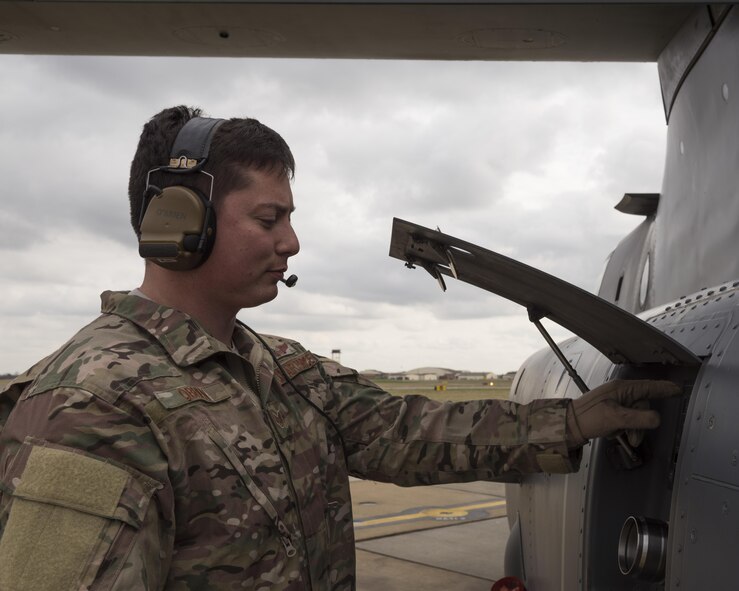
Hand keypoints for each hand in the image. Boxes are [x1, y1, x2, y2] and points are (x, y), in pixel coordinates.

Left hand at [566, 379, 681, 447]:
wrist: (569, 426)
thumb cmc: (589, 418)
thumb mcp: (616, 418)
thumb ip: (638, 419)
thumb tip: (658, 419)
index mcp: (621, 389)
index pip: (648, 387)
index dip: (664, 389)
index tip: (678, 390)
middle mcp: (620, 392)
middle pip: (644, 406)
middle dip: (642, 424)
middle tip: (634, 438)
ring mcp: (617, 401)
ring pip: (637, 415)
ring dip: (635, 429)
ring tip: (626, 438)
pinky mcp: (613, 411)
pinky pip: (628, 419)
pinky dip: (626, 428)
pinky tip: (617, 434)